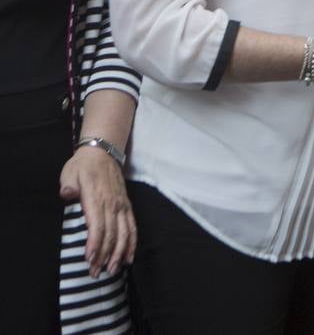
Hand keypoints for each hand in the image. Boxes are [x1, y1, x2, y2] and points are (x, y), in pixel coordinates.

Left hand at [60, 146, 135, 277]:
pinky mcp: (127, 207)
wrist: (102, 154)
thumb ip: (69, 184)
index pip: (98, 225)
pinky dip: (132, 243)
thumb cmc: (83, 166)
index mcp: (97, 198)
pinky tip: (128, 257)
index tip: (90, 259)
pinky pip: (132, 227)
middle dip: (104, 255)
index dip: (95, 243)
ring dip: (119, 253)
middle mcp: (112, 204)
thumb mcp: (70, 172)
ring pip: (124, 233)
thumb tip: (68, 193)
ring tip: (113, 270)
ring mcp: (122, 206)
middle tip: (96, 273)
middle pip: (111, 234)